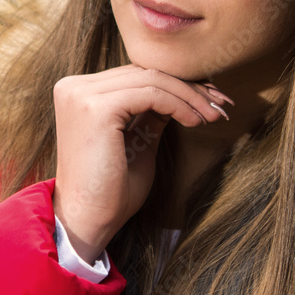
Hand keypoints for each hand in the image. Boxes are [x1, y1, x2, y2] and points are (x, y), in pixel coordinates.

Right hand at [51, 64, 232, 262]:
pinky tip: (196, 122)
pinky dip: (179, 105)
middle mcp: (74, 87)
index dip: (175, 83)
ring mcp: (82, 95)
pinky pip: (150, 94)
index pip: (134, 75)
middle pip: (143, 72)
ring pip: (150, 79)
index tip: (209, 98)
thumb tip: (179, 93)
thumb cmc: (110, 191)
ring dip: (189, 96)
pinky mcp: (97, 108)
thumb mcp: (137, 142)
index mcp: (77, 92)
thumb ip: (150, 114)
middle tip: (221, 104)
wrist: (88, 221)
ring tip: (214, 115)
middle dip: (188, 87)